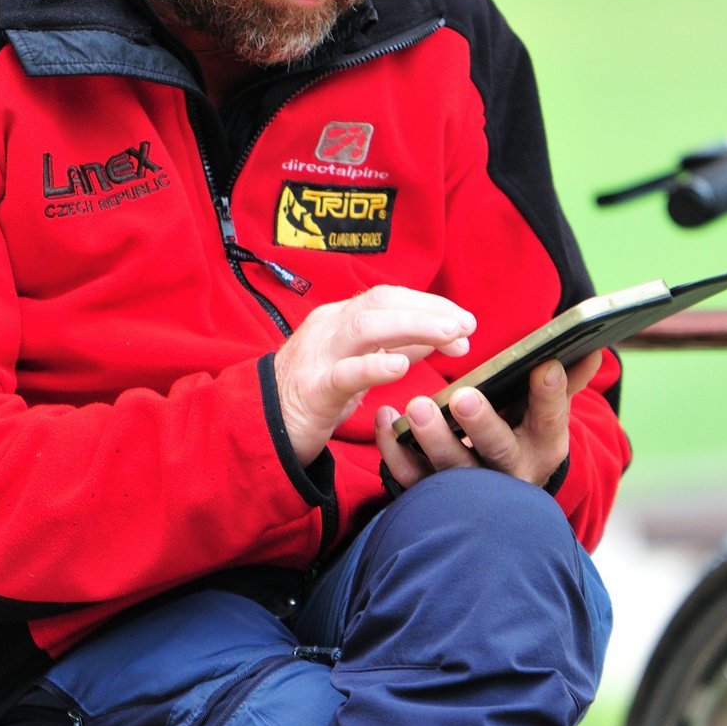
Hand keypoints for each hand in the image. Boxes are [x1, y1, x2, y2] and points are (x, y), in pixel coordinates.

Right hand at [274, 286, 476, 466]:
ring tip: (449, 336)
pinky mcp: (312, 391)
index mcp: (338, 319)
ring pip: (365, 328)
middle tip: (466, 325)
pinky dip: (374, 366)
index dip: (430, 305)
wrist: (259, 427)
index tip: (465, 321)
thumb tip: (439, 334)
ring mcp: (317, 357)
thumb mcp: (355, 363)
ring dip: (413, 327)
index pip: (388, 297)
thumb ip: (394, 346)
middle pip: (380, 303)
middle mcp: (328, 328)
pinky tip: (401, 368)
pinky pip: (344, 374)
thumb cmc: (311, 394)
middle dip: (428, 311)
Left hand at [374, 349, 603, 491]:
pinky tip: (385, 418)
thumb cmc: (520, 436)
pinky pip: (410, 476)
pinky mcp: (431, 497)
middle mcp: (509, 473)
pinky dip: (395, 450)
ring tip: (416, 406)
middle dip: (481, 423)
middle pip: (497, 451)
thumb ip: (565, 382)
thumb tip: (593, 349)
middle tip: (463, 395)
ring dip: (433, 438)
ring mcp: (469, 490)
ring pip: (451, 470)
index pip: (550, 420)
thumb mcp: (546, 415)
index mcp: (542, 446)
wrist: (496, 503)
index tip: (544, 366)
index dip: (550, 396)